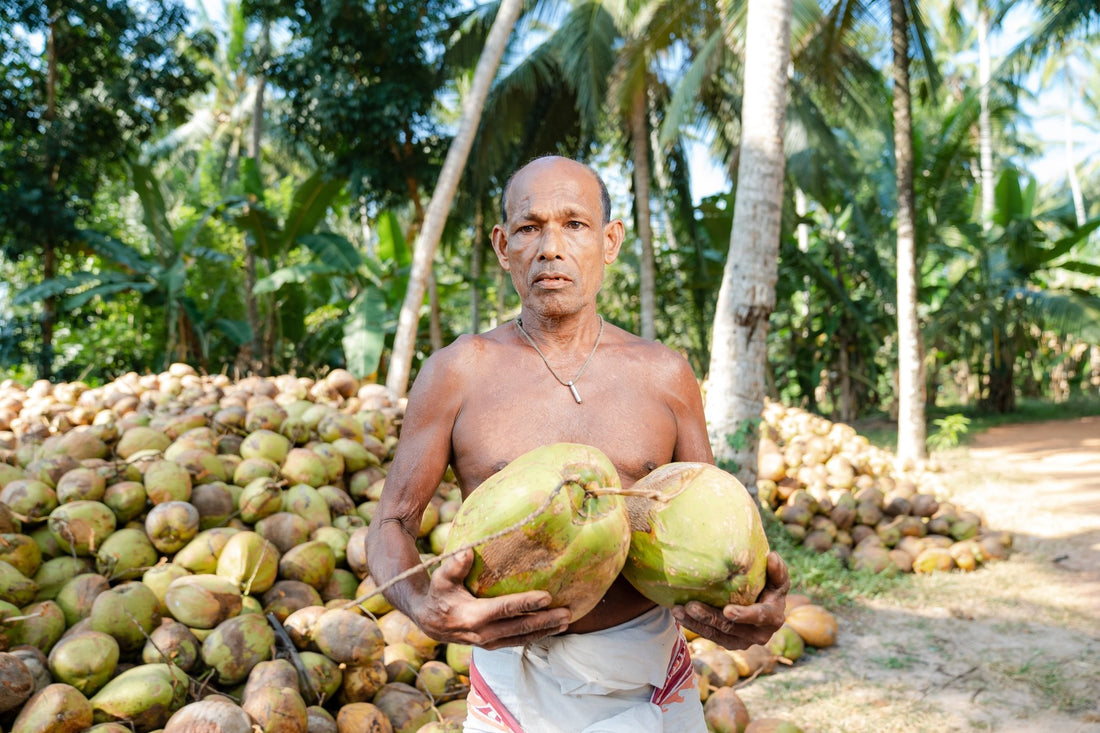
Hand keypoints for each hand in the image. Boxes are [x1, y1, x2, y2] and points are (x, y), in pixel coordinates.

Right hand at [413, 549, 573, 649]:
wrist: (428, 621)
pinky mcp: (492, 645)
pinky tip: (551, 629)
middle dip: (545, 621)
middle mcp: (483, 634)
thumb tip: (468, 551)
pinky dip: (535, 636)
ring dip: (545, 631)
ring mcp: (488, 642)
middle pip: (519, 628)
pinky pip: (517, 642)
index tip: (547, 596)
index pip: (505, 609)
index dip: (526, 603)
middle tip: (567, 613)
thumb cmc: (438, 593)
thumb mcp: (441, 578)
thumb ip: (455, 566)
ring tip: (566, 622)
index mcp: (473, 616)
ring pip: (521, 638)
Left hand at [671, 551, 789, 649]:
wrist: (766, 608)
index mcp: (773, 619)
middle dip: (709, 617)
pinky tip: (679, 614)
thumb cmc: (772, 588)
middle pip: (730, 627)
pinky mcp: (728, 643)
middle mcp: (758, 635)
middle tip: (690, 606)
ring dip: (695, 623)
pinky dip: (693, 625)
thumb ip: (777, 571)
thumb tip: (772, 556)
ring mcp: (742, 641)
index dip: (743, 615)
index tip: (727, 610)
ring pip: (715, 634)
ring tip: (678, 610)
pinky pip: (709, 635)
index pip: (758, 617)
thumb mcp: (778, 580)